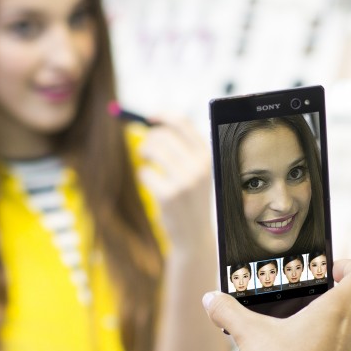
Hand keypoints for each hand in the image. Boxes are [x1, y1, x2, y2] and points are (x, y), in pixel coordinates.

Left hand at [135, 116, 213, 254]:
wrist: (193, 234)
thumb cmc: (191, 198)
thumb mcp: (197, 171)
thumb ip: (183, 149)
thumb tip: (154, 124)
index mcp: (207, 156)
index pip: (183, 123)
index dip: (163, 115)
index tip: (150, 118)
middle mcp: (198, 166)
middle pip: (162, 136)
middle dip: (149, 140)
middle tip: (145, 151)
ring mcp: (184, 181)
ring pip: (151, 151)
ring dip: (144, 155)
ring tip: (147, 164)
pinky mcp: (168, 195)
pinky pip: (144, 173)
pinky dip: (144, 176)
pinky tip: (153, 186)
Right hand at [201, 260, 350, 350]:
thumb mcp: (250, 335)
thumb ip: (229, 312)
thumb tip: (211, 299)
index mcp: (338, 309)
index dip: (349, 265)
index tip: (327, 270)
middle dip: (330, 295)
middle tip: (300, 296)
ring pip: (345, 328)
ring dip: (323, 323)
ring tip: (289, 325)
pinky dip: (317, 348)